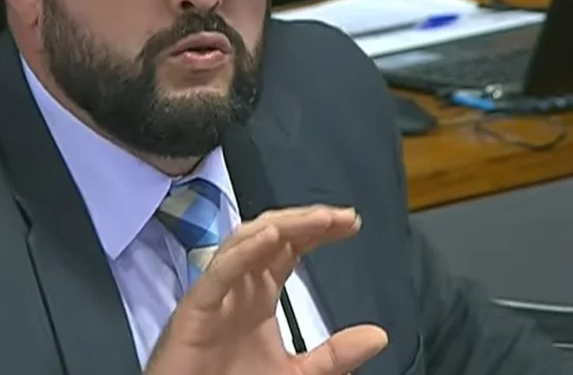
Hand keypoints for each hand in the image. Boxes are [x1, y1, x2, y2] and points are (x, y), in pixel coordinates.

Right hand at [145, 206, 387, 374]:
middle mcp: (238, 287)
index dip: (317, 230)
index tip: (351, 223)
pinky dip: (243, 252)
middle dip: (305, 220)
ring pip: (244, 242)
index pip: (290, 247)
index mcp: (259, 295)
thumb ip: (335, 356)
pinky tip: (271, 238)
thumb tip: (378, 336)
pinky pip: (218, 273)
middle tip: (341, 217)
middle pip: (269, 235)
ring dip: (282, 226)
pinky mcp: (195, 310)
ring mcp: (216, 295)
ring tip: (317, 220)